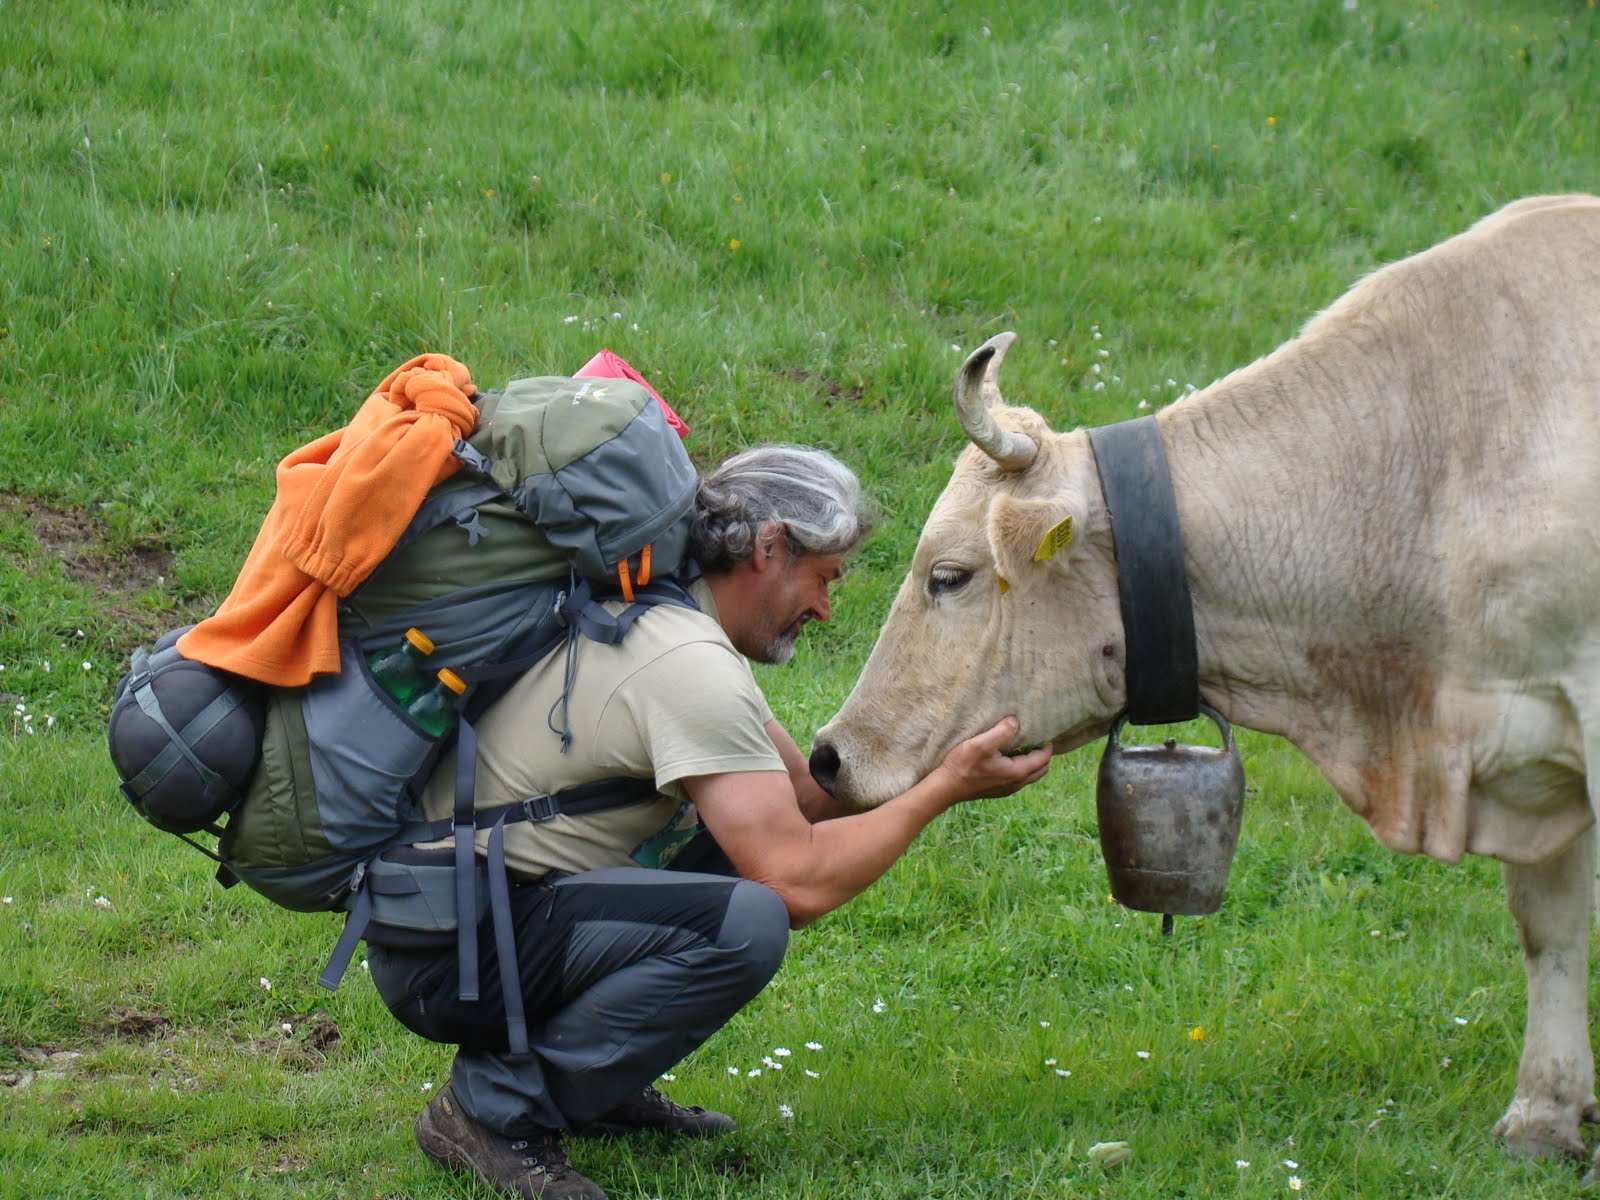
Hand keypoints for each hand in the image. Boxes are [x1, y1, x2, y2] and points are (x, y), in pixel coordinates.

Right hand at [933, 716, 1050, 802]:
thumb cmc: (963, 765)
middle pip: (1042, 769)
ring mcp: (1008, 789)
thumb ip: (1002, 732)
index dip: (1046, 744)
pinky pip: (1020, 779)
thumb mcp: (981, 744)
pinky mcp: (1000, 790)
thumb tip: (1016, 721)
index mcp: (1017, 772)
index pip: (1043, 758)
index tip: (1041, 730)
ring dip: (1032, 761)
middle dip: (1042, 753)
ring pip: (1031, 775)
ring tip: (1021, 746)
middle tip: (1033, 738)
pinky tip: (1007, 757)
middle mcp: (1017, 783)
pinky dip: (1022, 768)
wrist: (947, 787)